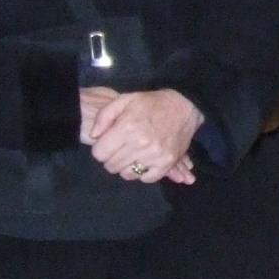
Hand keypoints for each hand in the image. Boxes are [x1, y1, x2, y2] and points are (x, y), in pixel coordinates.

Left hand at [79, 86, 200, 183]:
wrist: (184, 106)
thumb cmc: (152, 103)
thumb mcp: (124, 100)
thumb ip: (104, 116)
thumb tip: (94, 136)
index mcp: (127, 128)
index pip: (99, 154)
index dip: (100, 149)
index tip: (107, 144)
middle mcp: (140, 144)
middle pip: (111, 166)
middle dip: (111, 158)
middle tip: (120, 149)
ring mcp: (155, 156)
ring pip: (127, 174)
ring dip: (126, 167)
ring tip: (131, 155)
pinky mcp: (167, 163)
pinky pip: (146, 178)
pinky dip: (143, 173)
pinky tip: (144, 161)